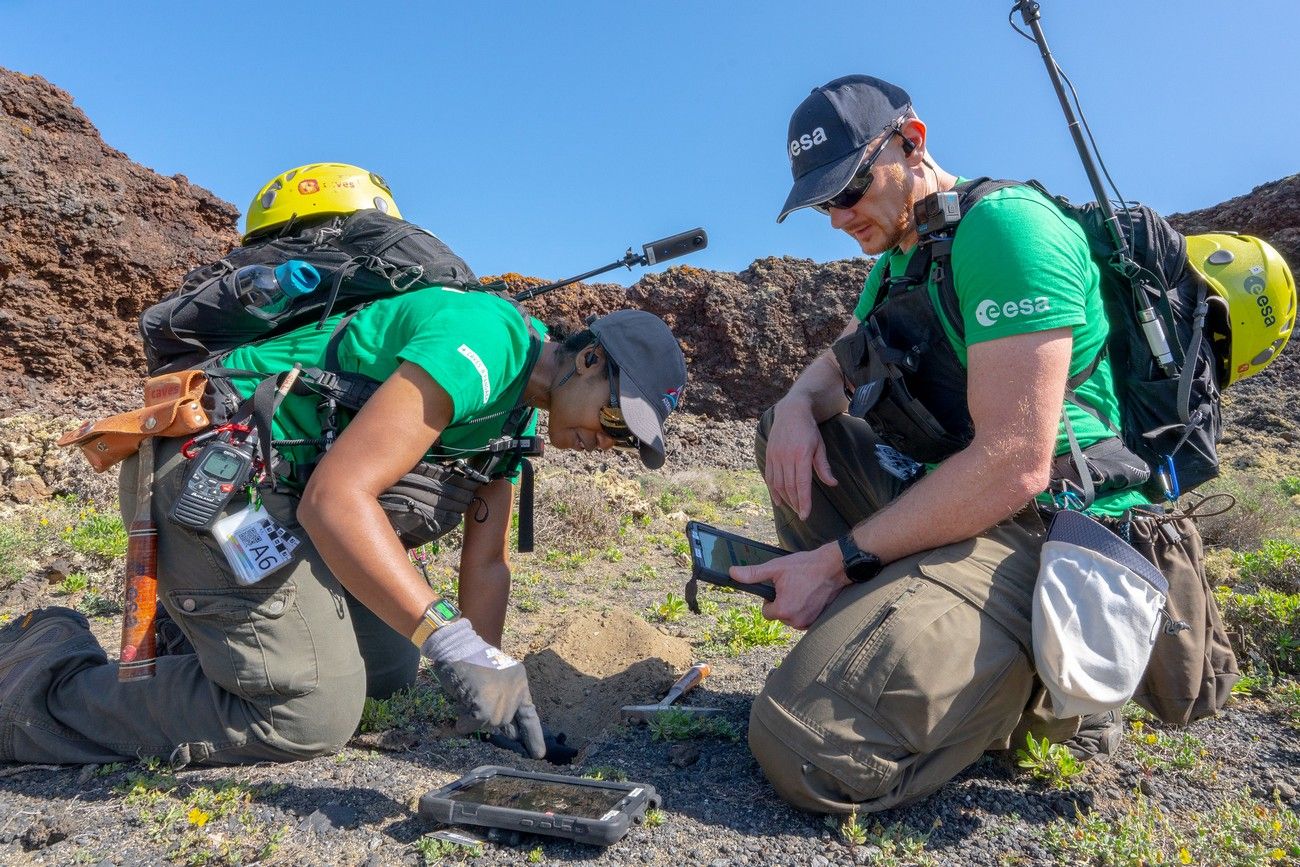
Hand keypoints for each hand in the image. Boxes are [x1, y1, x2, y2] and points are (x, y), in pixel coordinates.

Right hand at [421, 619, 544, 758]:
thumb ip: (503, 701)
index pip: (530, 715)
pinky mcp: (485, 709)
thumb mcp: (496, 678)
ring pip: (489, 724)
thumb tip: (507, 730)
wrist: (457, 646)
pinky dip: (464, 722)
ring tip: (467, 696)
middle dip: (493, 719)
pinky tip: (460, 706)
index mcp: (520, 683)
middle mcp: (516, 692)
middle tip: (479, 703)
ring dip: (475, 717)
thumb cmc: (471, 660)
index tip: (539, 754)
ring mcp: (502, 702)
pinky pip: (473, 724)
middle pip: (505, 721)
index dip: (533, 736)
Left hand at [731, 543, 848, 629]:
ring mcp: (808, 622)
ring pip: (791, 617)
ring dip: (793, 606)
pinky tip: (810, 595)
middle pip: (779, 615)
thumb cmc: (806, 566)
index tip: (779, 587)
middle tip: (792, 586)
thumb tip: (732, 573)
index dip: (769, 599)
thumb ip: (753, 574)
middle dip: (782, 602)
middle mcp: (795, 621)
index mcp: (783, 610)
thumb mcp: (776, 568)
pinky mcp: (818, 620)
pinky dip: (804, 609)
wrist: (834, 567)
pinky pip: (803, 618)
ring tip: (802, 589)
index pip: (766, 612)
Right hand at [765, 398, 837, 520]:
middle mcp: (786, 457)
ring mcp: (776, 456)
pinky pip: (769, 476)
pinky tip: (778, 500)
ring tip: (792, 508)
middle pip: (789, 487)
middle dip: (796, 503)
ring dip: (785, 499)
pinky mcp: (769, 455)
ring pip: (778, 484)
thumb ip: (824, 467)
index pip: (802, 484)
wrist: (791, 412)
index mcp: (802, 455)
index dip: (804, 501)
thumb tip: (832, 484)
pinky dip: (772, 490)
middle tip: (801, 513)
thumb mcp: (820, 446)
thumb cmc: (809, 429)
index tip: (805, 514)